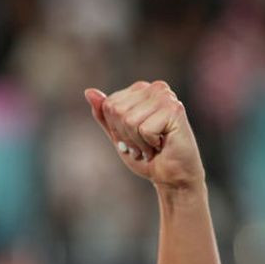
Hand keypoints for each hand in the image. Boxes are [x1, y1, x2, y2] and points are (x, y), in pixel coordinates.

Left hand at [83, 82, 205, 190]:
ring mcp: (167, 97)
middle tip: (143, 144)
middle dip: (126, 135)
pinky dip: (149, 144)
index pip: (108, 105)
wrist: (172, 176)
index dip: (116, 128)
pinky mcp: (175, 110)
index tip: (132, 137)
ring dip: (138, 142)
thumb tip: (89, 92)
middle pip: (117, 111)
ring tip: (152, 146)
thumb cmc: (146, 155)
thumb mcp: (117, 134)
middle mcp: (156, 88)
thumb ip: (104, 114)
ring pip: (129, 120)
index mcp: (141, 90)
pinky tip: (162, 145)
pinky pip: (144, 129)